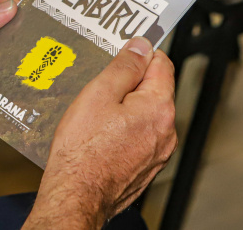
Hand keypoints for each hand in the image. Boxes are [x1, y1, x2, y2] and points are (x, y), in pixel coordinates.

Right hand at [24, 37, 176, 229]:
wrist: (76, 195)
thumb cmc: (83, 151)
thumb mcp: (99, 94)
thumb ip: (124, 66)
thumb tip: (140, 46)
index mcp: (159, 107)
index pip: (162, 63)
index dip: (139, 55)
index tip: (121, 55)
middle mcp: (166, 131)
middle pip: (154, 90)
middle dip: (129, 84)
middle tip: (100, 89)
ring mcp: (158, 152)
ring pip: (145, 115)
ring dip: (125, 109)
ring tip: (96, 116)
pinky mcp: (146, 167)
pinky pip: (139, 137)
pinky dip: (123, 131)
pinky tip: (100, 136)